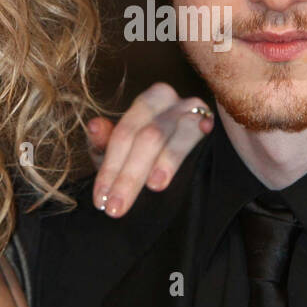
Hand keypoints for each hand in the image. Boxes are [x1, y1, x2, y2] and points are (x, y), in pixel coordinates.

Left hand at [86, 83, 213, 217]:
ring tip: (154, 186)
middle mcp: (169, 99)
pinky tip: (204, 132)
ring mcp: (193, 108)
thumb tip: (94, 126)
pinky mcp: (212, 120)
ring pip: (177, 132)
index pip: (123, 135)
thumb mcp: (121, 152)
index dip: (110, 168)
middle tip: (117, 207)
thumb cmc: (145, 153)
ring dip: (166, 160)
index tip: (101, 200)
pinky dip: (202, 128)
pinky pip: (205, 125)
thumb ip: (104, 143)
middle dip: (130, 175)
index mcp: (146, 102)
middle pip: (148, 136)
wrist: (185, 153)